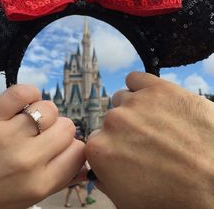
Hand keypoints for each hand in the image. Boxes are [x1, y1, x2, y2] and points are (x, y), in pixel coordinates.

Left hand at [0, 85, 85, 208]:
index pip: (78, 152)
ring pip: (49, 109)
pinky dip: (28, 94)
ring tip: (28, 122)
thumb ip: (58, 180)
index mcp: (39, 183)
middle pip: (67, 128)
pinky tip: (23, 104)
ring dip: (42, 114)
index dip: (72, 147)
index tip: (61, 148)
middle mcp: (28, 160)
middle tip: (42, 136)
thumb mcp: (26, 199)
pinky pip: (24, 92)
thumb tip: (83, 165)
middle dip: (58, 131)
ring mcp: (8, 136)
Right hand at [86, 72, 213, 208]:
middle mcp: (113, 122)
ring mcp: (136, 102)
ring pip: (124, 99)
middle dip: (126, 130)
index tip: (126, 152)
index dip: (113, 148)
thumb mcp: (128, 203)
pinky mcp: (158, 88)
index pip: (97, 141)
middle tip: (148, 142)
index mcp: (100, 150)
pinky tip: (152, 98)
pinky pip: (135, 79)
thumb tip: (101, 169)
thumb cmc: (177, 198)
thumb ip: (105, 180)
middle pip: (112, 120)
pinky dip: (140, 87)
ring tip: (157, 123)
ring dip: (135, 109)